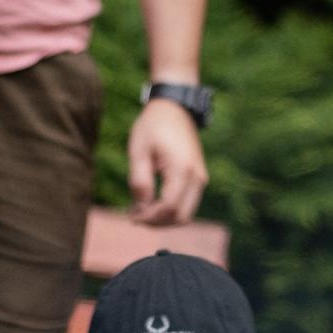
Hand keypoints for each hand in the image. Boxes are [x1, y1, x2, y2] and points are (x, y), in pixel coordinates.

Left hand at [127, 98, 206, 224]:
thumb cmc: (153, 126)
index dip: (150, 217)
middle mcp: (197, 178)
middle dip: (158, 223)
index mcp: (182, 170)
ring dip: (164, 218)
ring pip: (186, 214)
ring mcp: (201, 180)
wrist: (175, 109)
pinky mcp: (198, 179)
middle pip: (181, 217)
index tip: (131, 216)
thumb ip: (140, 181)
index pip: (169, 207)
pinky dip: (170, 210)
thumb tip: (141, 208)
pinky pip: (187, 204)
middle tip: (135, 216)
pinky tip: (152, 203)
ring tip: (142, 210)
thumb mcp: (139, 151)